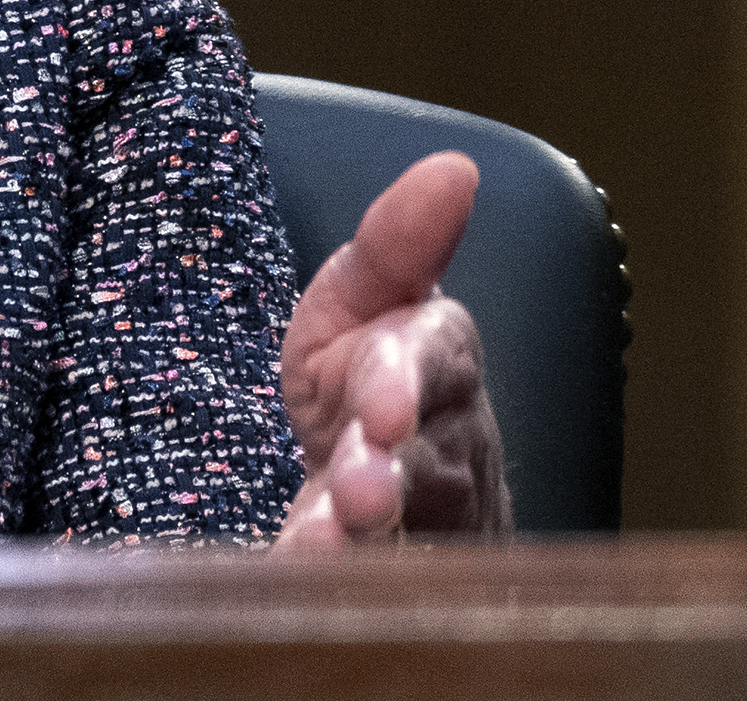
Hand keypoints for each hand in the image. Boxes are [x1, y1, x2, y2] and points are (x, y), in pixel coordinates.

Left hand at [273, 150, 510, 548]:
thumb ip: (399, 241)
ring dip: (364, 544)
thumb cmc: (366, 369)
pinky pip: (375, 580)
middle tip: (351, 495)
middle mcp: (448, 444)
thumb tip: (454, 166)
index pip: (437, 366)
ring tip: (317, 549)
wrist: (370, 472)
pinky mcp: (392, 571)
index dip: (409, 387)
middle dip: (389, 480)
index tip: (377, 410)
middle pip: (430, 466)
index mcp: (438, 361)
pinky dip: (333, 579)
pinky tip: (292, 573)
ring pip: (410, 535)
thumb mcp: (363, 296)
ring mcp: (426, 518)